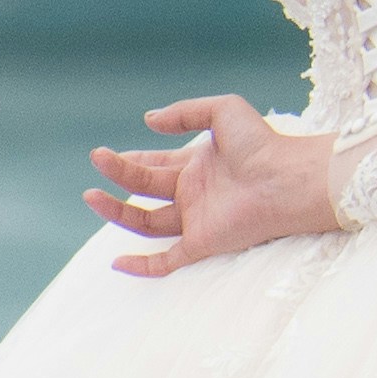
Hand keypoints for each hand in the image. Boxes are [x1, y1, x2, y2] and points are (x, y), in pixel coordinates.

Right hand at [88, 94, 348, 275]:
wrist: (286, 179)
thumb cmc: (262, 144)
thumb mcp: (223, 111)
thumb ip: (186, 112)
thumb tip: (149, 119)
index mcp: (199, 165)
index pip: (156, 165)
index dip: (130, 160)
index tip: (105, 155)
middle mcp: (195, 193)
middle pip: (145, 188)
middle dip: (119, 175)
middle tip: (98, 160)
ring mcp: (197, 220)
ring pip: (146, 222)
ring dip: (117, 212)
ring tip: (91, 195)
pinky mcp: (202, 243)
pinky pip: (167, 261)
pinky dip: (142, 266)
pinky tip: (117, 262)